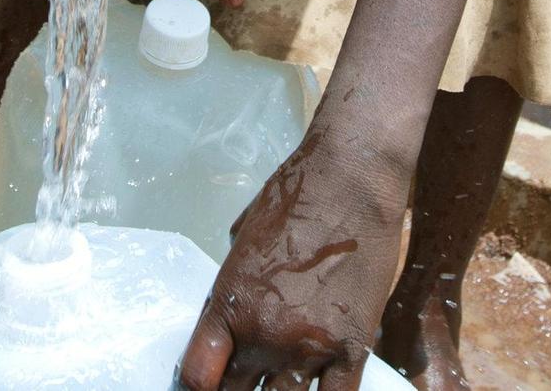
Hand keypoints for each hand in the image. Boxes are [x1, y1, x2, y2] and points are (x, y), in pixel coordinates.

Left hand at [179, 132, 408, 390]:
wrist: (350, 181)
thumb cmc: (295, 197)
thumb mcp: (243, 241)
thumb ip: (236, 286)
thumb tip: (236, 313)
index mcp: (229, 305)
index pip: (198, 376)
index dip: (198, 388)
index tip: (206, 385)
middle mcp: (264, 335)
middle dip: (238, 390)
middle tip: (244, 382)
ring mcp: (309, 346)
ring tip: (279, 382)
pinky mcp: (352, 347)